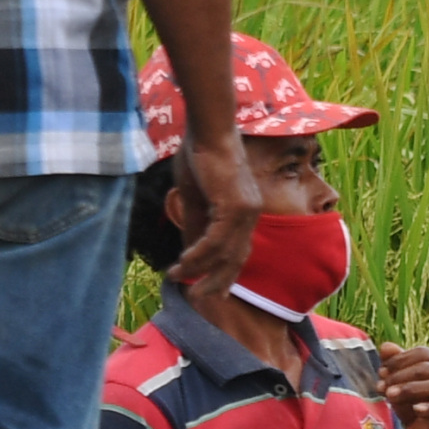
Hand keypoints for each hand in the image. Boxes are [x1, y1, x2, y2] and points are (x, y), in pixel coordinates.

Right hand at [166, 131, 260, 300]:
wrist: (208, 130)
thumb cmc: (201, 157)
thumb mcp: (196, 198)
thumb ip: (196, 225)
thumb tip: (189, 252)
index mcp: (244, 212)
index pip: (237, 251)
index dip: (222, 272)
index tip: (206, 289)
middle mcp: (251, 214)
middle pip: (237, 259)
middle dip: (217, 282)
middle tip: (198, 299)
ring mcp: (246, 210)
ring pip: (224, 252)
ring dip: (200, 269)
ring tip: (177, 277)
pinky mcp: (235, 205)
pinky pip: (217, 239)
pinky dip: (201, 253)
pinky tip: (184, 261)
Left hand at [380, 343, 428, 428]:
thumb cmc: (413, 409)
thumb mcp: (401, 386)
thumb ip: (395, 365)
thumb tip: (386, 346)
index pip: (424, 354)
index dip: (400, 361)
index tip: (381, 372)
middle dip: (402, 375)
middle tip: (382, 387)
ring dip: (412, 390)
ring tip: (391, 397)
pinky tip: (415, 410)